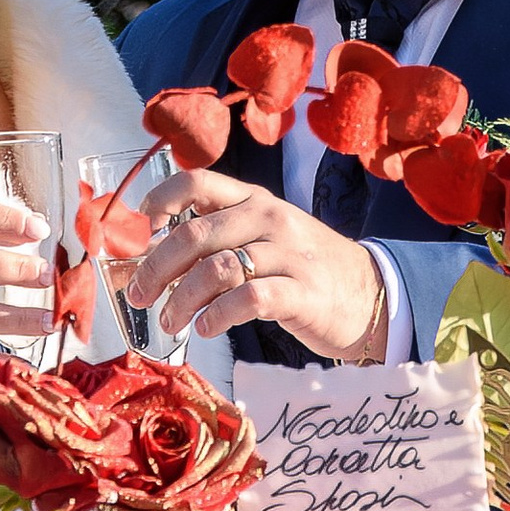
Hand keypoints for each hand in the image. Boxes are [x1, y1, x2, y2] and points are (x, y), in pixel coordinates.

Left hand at [126, 167, 388, 361]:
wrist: (370, 293)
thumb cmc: (302, 268)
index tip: (141, 231)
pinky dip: (217, 316)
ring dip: (182, 300)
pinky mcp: (302, 292)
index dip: (160, 201)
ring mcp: (288, 254)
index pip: (197, 181)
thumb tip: (146, 263)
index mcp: (254, 200)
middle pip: (194, 235)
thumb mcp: (262, 238)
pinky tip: (207, 329)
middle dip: (155, 268)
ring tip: (171, 322)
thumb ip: (215, 243)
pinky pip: (248, 299)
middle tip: (140, 296)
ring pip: (216, 269)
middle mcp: (269, 218)